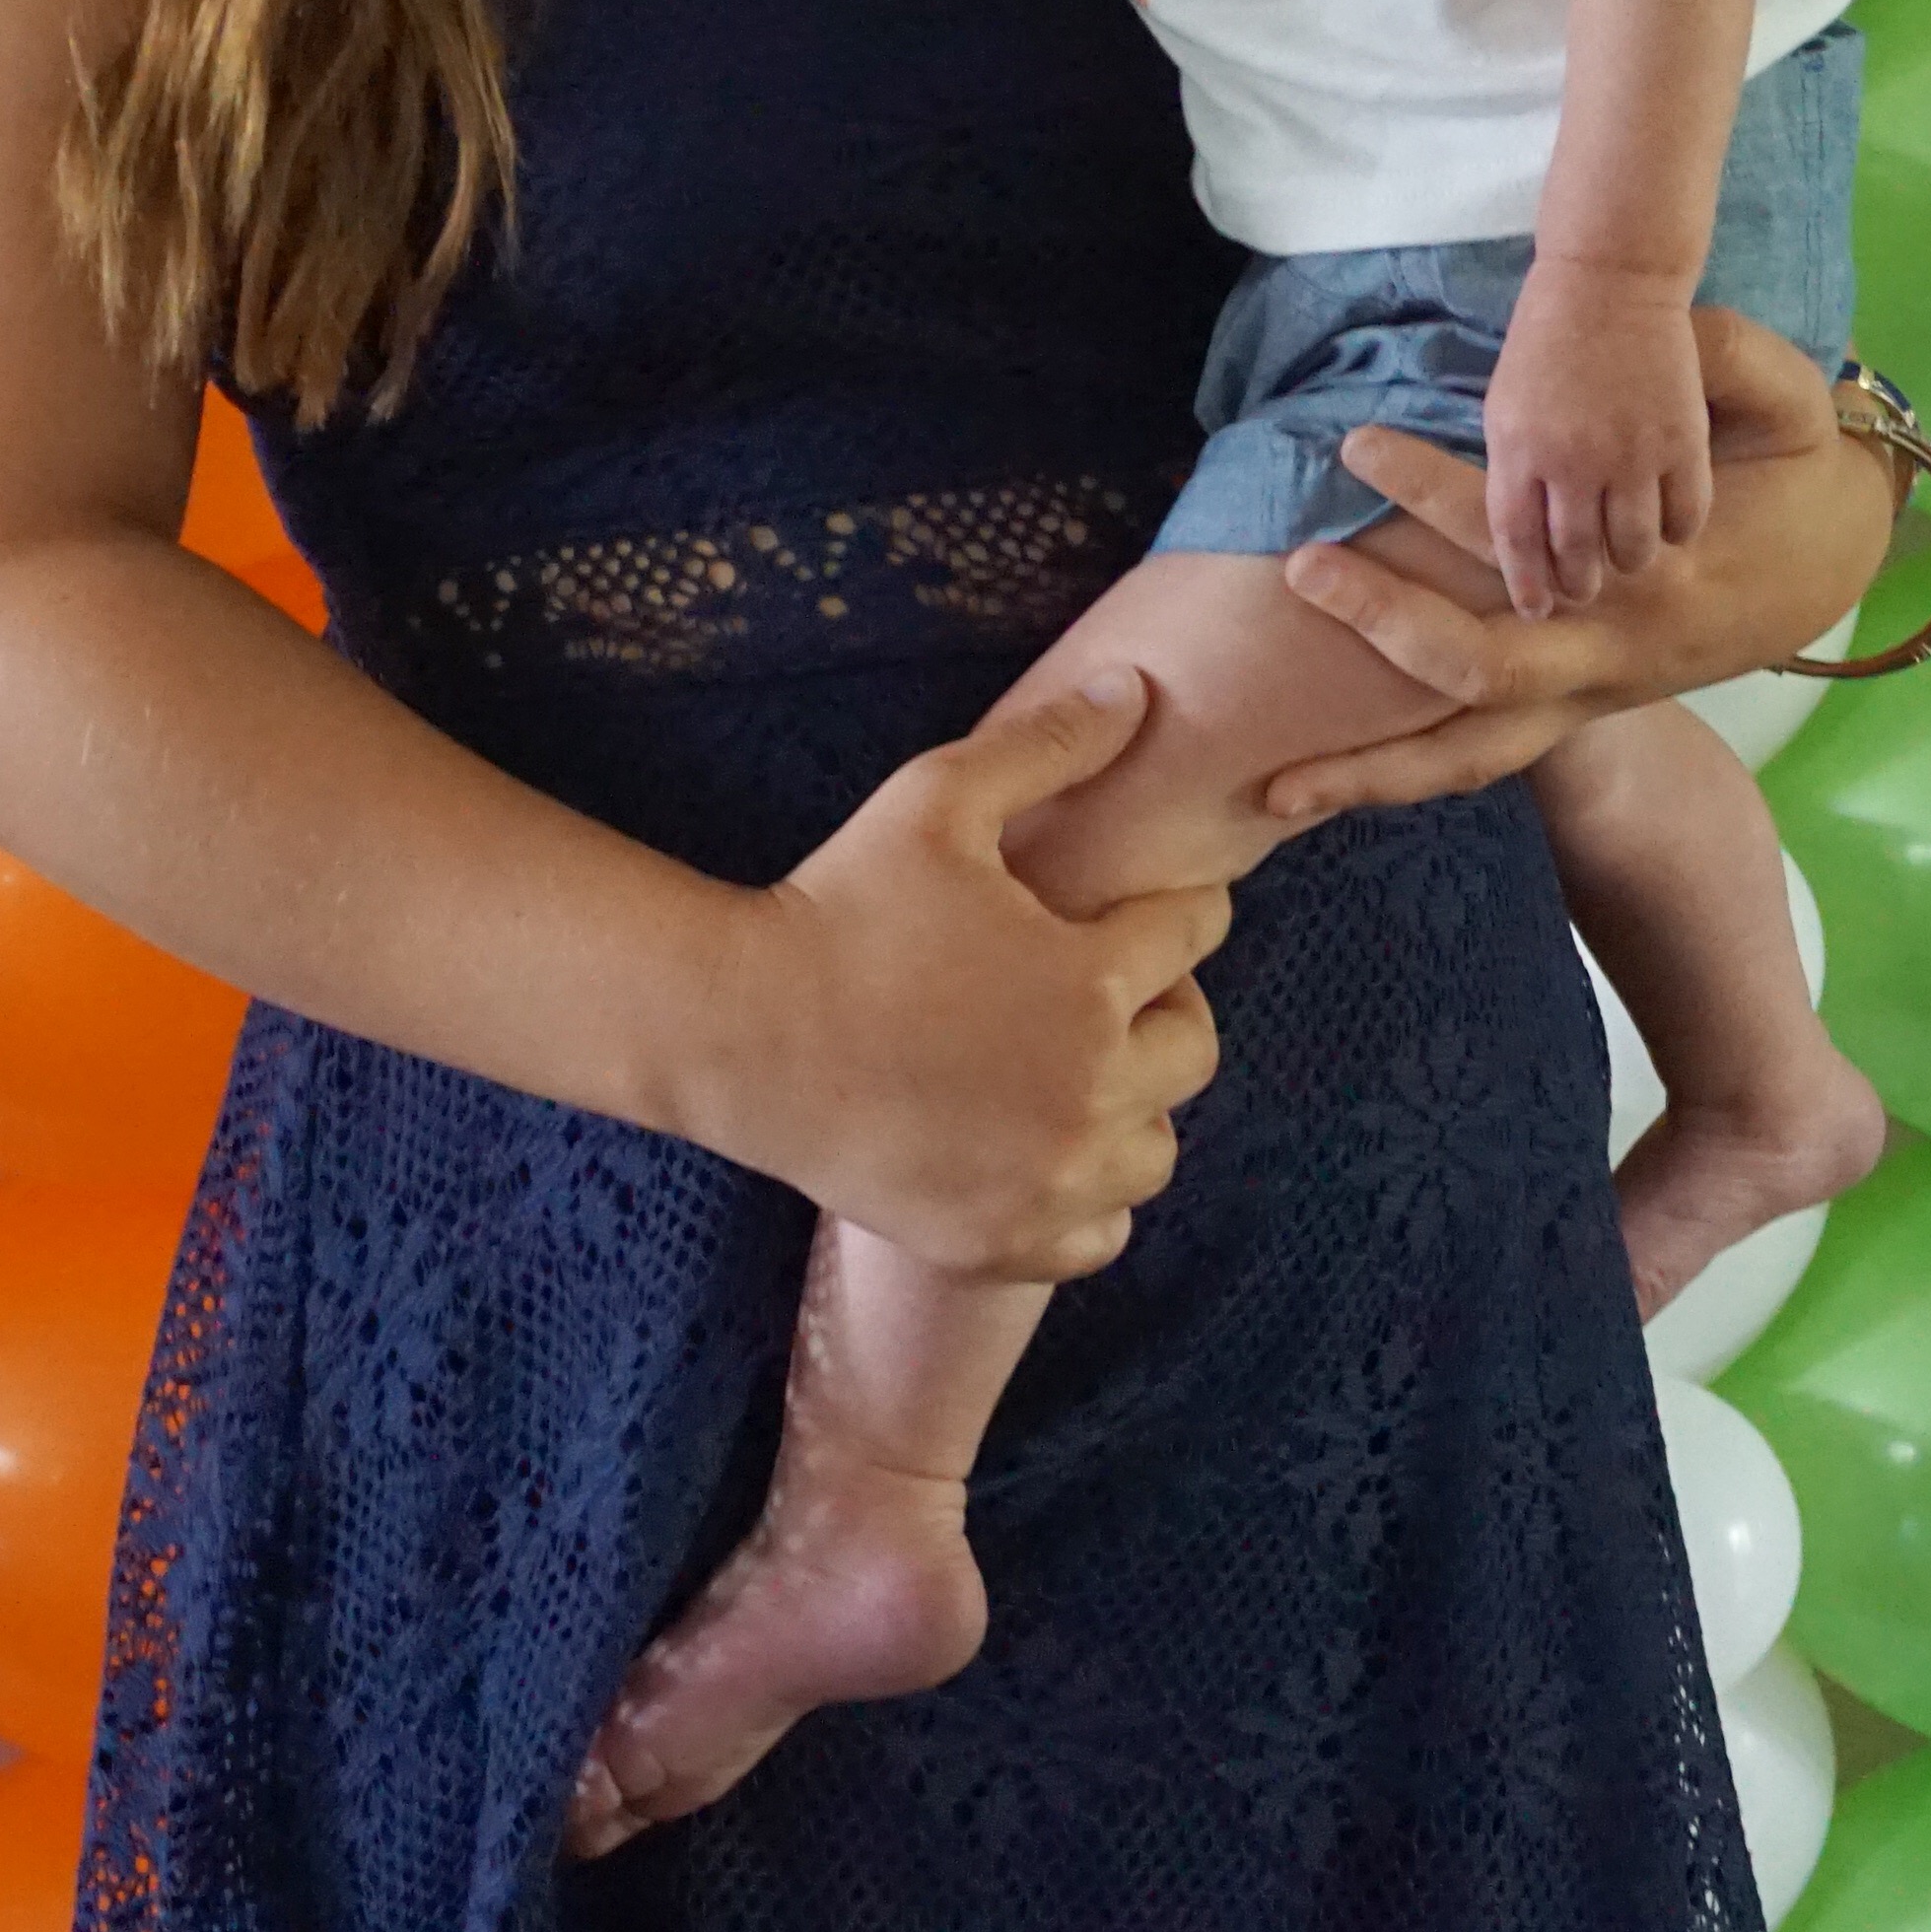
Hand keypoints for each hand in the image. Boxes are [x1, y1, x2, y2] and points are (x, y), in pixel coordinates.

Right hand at [712, 676, 1231, 1282]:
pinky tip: (1038, 1150)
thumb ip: (1047, 745)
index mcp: (1089, 982)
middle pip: (1193, 1050)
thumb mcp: (938, 798)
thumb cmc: (839, 904)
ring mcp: (1046, 1179)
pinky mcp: (1000, 1241)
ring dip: (1132, 1107)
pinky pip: (1100, 1233)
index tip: (1134, 910)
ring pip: (1154, 1151)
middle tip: (1099, 988)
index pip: (1193, 934)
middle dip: (1160, 1008)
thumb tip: (1136, 691)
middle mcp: (1088, 1092)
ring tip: (1072, 1070)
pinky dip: (1087, 1199)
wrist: (737, 1032)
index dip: (1170, 909)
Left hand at [1262, 311, 1885, 824]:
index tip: (1357, 444)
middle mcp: (1616, 653)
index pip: (1518, 537)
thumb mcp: (1790, 401)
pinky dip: (1410, 775)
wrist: (1840, 559)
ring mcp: (1597, 697)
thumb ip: (1734, 360)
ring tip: (1273, 788)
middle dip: (1385, 623)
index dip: (1434, 492)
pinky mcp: (1582, 709)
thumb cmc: (1803, 474)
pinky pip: (1483, 757)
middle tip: (1301, 568)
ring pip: (1477, 757)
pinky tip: (1329, 783)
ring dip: (1377, 774)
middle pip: (1481, 671)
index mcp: (1655, 576)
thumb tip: (1679, 336)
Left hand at [1481, 255, 1717, 614]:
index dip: (1527, 584)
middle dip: (1579, 584)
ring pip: (1633, 547)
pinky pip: (1684, 515)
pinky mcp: (1681, 441)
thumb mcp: (1505, 404)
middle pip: (1576, 556)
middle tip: (1585, 591)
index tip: (1537, 608)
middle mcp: (1572, 461)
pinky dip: (1677, 531)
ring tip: (1629, 561)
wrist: (1610, 276)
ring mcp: (1631, 454)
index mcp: (1518, 449)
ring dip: (1630, 562)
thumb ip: (1514, 468)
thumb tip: (1519, 533)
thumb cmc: (1547, 333)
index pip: (1516, 542)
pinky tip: (1672, 526)